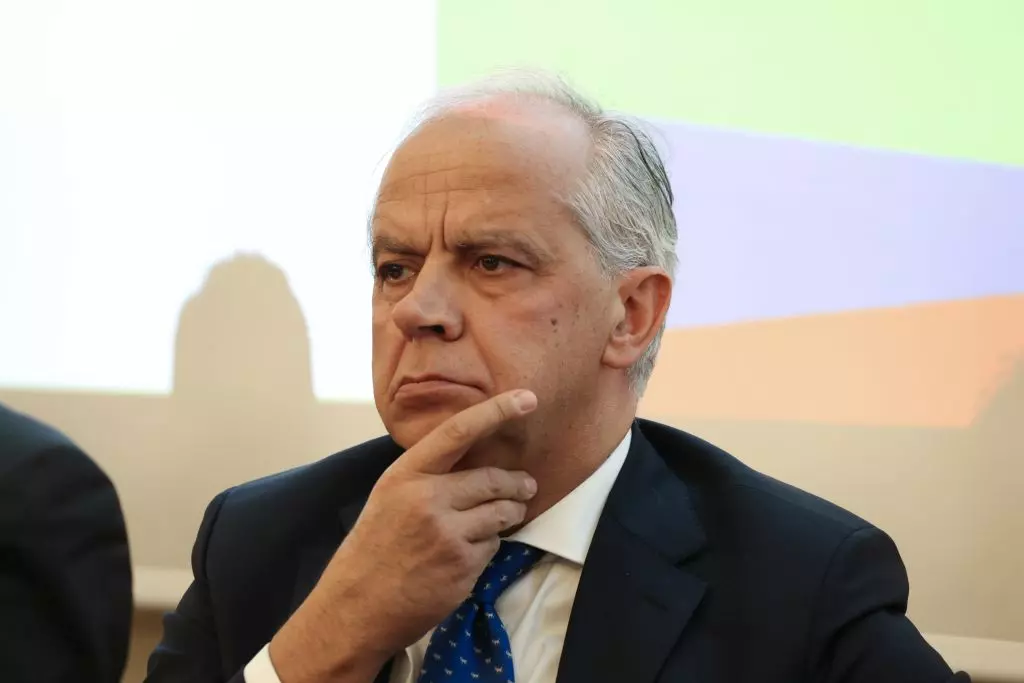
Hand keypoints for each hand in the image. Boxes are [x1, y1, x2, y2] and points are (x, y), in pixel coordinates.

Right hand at [269, 389, 538, 682]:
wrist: (355, 608)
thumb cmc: (373, 550)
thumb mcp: (390, 498)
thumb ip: (428, 476)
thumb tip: (474, 458)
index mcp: (405, 475)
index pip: (458, 432)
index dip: (496, 411)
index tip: (527, 398)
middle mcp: (427, 499)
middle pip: (492, 480)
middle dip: (516, 484)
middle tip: (526, 486)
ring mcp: (447, 533)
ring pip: (501, 514)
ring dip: (509, 516)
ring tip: (504, 518)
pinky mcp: (462, 565)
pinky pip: (493, 547)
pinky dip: (488, 549)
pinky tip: (466, 557)